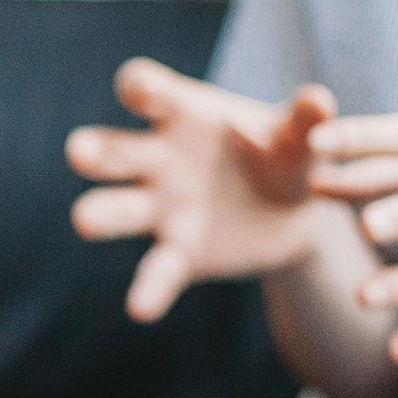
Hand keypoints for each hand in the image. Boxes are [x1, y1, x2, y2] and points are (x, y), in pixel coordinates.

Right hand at [68, 58, 340, 319]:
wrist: (298, 215)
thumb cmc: (287, 156)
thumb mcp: (298, 137)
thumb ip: (305, 122)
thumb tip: (318, 100)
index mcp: (182, 115)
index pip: (147, 93)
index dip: (140, 88)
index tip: (138, 92)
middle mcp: (158, 161)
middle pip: (113, 151)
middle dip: (94, 150)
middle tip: (79, 152)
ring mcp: (162, 210)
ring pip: (116, 210)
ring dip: (99, 213)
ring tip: (85, 220)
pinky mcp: (178, 255)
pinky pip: (156, 272)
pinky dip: (148, 290)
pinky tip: (141, 309)